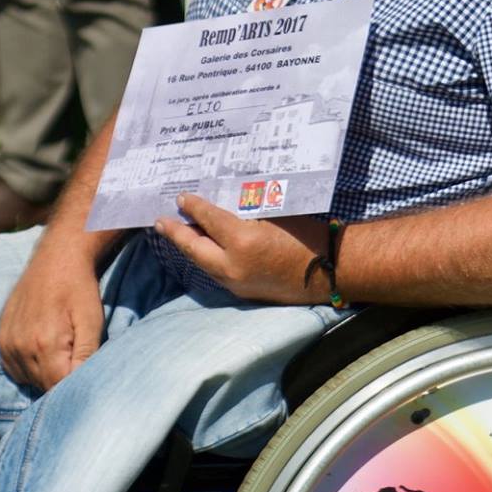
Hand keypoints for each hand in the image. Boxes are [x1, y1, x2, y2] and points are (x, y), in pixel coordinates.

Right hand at [0, 242, 106, 390]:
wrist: (56, 258)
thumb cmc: (80, 289)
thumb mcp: (92, 321)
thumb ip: (86, 356)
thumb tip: (81, 387)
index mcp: (44, 344)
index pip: (56, 388)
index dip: (73, 386)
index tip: (84, 374)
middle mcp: (19, 347)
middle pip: (42, 386)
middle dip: (60, 378)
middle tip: (75, 356)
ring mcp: (6, 343)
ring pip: (27, 379)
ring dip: (44, 373)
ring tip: (61, 348)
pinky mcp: (0, 339)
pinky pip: (13, 368)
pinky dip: (28, 365)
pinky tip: (43, 347)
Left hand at [153, 195, 327, 303]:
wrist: (330, 271)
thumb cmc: (308, 235)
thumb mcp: (275, 214)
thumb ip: (247, 211)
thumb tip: (223, 205)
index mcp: (243, 241)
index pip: (209, 220)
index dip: (194, 207)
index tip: (182, 197)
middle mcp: (233, 266)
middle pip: (194, 248)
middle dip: (176, 234)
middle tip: (160, 222)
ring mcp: (236, 283)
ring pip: (203, 264)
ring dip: (190, 248)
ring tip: (177, 234)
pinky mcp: (243, 293)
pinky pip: (217, 273)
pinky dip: (207, 259)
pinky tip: (205, 250)